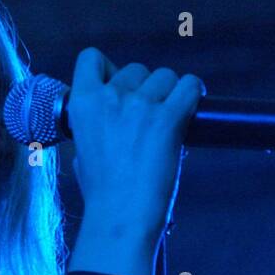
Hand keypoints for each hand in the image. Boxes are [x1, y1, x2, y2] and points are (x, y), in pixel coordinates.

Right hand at [67, 48, 202, 247]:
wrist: (121, 216)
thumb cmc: (103, 193)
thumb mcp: (82, 152)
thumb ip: (93, 126)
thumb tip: (109, 119)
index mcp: (81, 104)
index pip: (91, 58)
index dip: (108, 68)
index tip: (118, 85)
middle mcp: (109, 98)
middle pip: (136, 68)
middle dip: (145, 87)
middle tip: (149, 116)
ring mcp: (139, 106)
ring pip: (165, 76)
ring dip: (170, 93)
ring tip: (170, 118)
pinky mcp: (167, 118)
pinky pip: (189, 85)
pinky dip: (193, 93)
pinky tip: (192, 107)